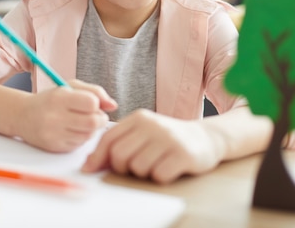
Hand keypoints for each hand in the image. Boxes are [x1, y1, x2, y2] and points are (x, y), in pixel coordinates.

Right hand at [16, 79, 116, 152]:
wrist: (23, 116)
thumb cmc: (51, 99)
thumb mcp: (69, 87)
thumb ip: (94, 92)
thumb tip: (114, 105)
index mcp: (59, 98)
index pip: (91, 103)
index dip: (96, 104)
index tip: (92, 103)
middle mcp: (54, 117)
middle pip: (93, 122)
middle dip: (99, 119)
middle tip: (95, 116)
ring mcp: (54, 134)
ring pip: (88, 135)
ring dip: (91, 129)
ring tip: (81, 122)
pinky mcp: (55, 147)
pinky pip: (79, 144)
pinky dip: (81, 137)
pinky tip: (72, 130)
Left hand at [82, 109, 224, 183]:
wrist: (206, 138)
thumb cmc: (167, 139)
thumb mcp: (142, 133)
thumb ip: (118, 143)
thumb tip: (88, 165)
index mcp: (139, 118)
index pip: (108, 138)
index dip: (97, 157)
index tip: (89, 170)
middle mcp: (153, 125)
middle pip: (119, 155)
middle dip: (122, 168)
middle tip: (135, 167)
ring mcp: (169, 139)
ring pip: (138, 168)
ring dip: (143, 173)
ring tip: (155, 164)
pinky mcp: (183, 154)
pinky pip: (159, 175)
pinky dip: (160, 177)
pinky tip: (168, 168)